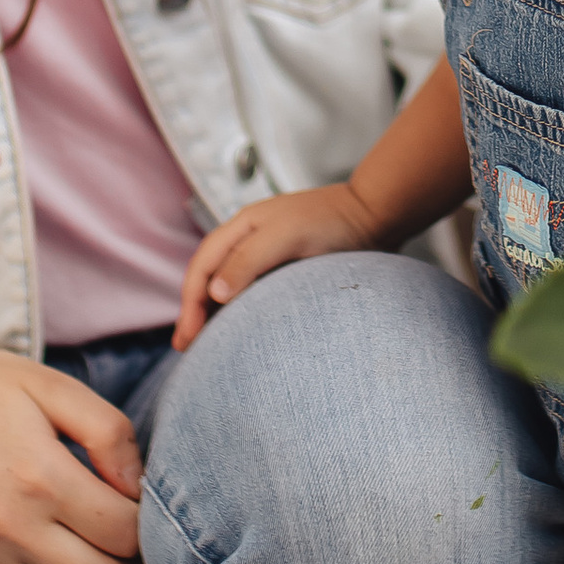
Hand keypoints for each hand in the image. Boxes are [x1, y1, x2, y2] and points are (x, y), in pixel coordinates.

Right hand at [175, 182, 378, 345]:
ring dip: (215, 314)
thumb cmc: (333, 221)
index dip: (190, 302)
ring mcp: (269, 255)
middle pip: (210, 278)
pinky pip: (254, 294)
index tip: (187, 337)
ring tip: (207, 346)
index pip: (202, 266)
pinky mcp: (289, 270)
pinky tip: (241, 331)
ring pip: (230, 287)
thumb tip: (214, 293)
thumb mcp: (286, 236)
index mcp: (242, 227)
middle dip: (194, 312)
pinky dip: (240, 312)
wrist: (377, 216)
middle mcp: (250, 240)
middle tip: (186, 348)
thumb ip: (248, 260)